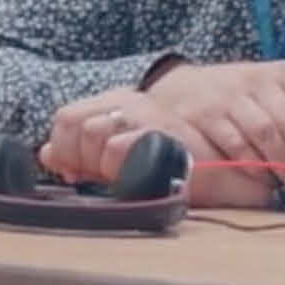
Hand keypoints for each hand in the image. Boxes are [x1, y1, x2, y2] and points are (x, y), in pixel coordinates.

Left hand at [39, 88, 208, 189]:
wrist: (236, 171)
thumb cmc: (182, 165)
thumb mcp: (126, 154)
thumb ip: (87, 151)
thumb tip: (48, 153)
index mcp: (121, 104)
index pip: (67, 118)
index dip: (63, 149)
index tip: (77, 174)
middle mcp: (132, 103)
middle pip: (75, 124)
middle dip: (80, 159)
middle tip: (103, 178)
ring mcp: (149, 116)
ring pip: (93, 134)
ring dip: (101, 165)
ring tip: (125, 178)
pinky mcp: (165, 134)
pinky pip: (118, 149)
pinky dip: (119, 170)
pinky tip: (137, 181)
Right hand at [145, 59, 284, 180]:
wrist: (181, 89)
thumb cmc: (241, 95)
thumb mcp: (279, 91)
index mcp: (282, 73)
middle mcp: (256, 80)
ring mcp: (228, 97)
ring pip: (266, 134)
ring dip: (284, 164)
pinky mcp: (205, 115)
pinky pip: (236, 145)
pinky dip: (254, 166)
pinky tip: (263, 177)